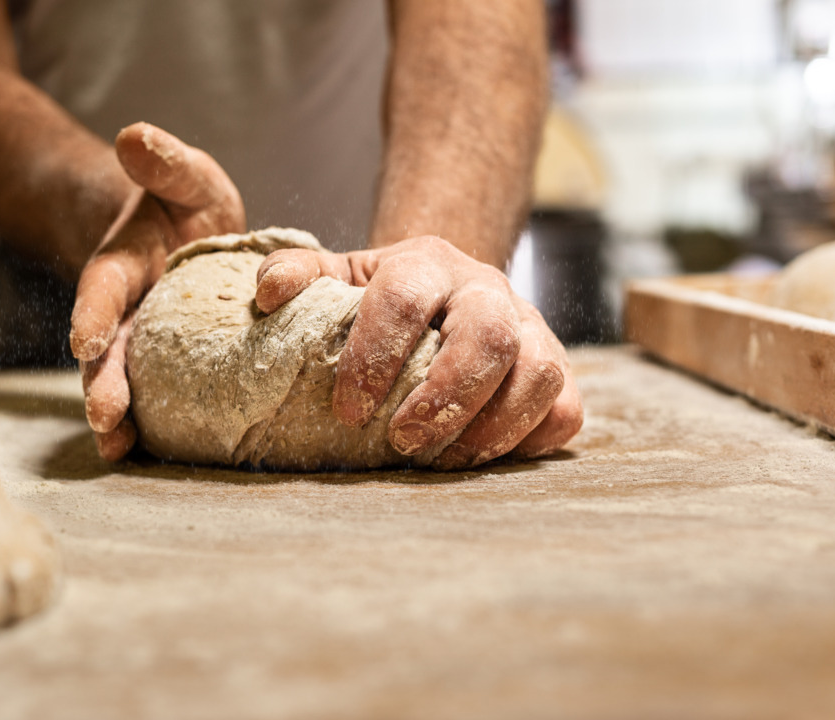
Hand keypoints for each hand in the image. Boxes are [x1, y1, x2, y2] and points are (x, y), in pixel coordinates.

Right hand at [71, 123, 244, 459]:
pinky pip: (153, 396)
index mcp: (121, 263)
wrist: (187, 233)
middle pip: (106, 348)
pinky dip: (147, 425)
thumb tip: (135, 135)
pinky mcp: (164, 364)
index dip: (92, 313)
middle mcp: (122, 309)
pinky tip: (148, 455)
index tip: (84, 340)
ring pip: (122, 379)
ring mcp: (140, 340)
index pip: (101, 287)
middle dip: (102, 382)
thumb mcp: (183, 173)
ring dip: (117, 414)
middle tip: (103, 418)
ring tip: (117, 448)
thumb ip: (164, 160)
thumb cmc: (183, 201)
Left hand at [254, 236, 582, 468]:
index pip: (404, 299)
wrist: (449, 288)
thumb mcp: (340, 275)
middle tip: (404, 440)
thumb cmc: (386, 296)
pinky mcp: (560, 371)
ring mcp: (533, 329)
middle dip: (446, 396)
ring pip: (539, 372)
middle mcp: (487, 290)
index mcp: (427, 263)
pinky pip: (565, 410)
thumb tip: (268, 294)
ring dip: (491, 427)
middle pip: (488, 335)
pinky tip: (484, 458)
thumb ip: (301, 276)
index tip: (348, 410)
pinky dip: (530, 440)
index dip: (374, 355)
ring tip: (444, 460)